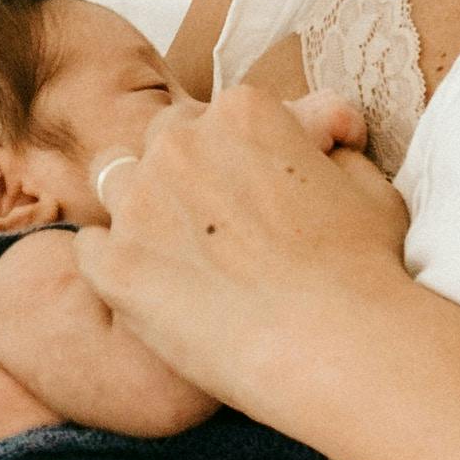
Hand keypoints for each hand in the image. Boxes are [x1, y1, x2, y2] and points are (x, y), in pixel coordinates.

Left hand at [68, 89, 410, 423]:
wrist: (335, 346)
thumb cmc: (363, 269)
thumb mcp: (369, 186)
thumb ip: (333, 150)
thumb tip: (324, 135)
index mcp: (243, 114)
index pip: (221, 117)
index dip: (241, 154)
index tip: (260, 190)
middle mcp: (180, 144)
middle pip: (163, 141)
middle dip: (185, 172)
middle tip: (217, 224)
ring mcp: (140, 203)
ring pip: (114, 181)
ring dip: (139, 206)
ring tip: (176, 250)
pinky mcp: (115, 265)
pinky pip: (89, 247)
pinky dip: (113, 263)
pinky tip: (150, 288)